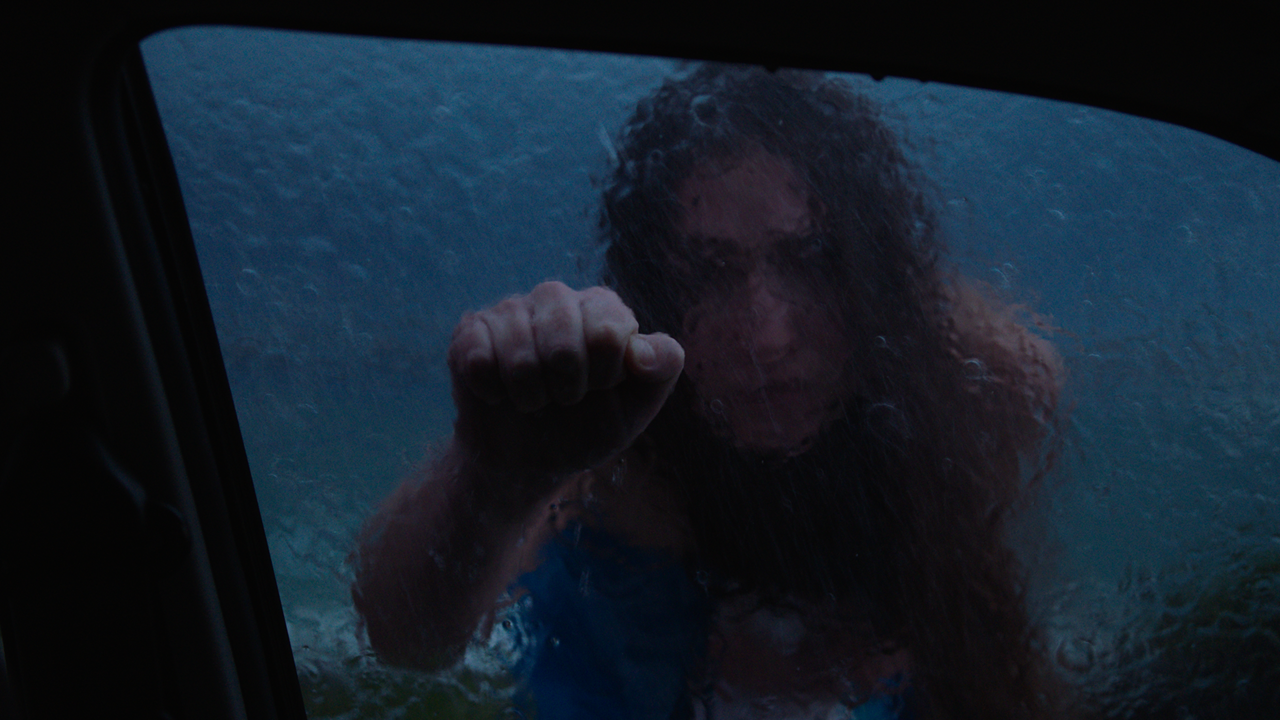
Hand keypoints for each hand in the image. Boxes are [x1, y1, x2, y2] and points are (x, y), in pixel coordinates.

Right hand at [448, 282, 683, 486]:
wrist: (530, 460)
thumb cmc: (587, 425)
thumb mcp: (636, 406)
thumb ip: (662, 368)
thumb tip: (642, 352)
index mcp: (602, 308)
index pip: (609, 331)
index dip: (605, 375)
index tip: (601, 388)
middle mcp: (556, 297)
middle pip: (563, 342)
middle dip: (567, 389)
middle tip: (565, 398)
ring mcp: (510, 310)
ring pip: (520, 355)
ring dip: (530, 397)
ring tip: (534, 399)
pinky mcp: (470, 331)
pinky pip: (479, 359)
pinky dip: (493, 392)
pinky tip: (500, 393)